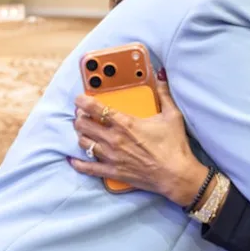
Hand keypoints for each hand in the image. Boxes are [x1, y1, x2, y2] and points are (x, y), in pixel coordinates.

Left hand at [70, 77, 207, 205]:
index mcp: (125, 123)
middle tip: (82, 114)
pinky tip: (73, 159)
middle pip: (84, 125)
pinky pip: (88, 168)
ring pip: (83, 143)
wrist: (176, 175)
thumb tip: (161, 75)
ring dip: (80, 135)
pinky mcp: (113, 172)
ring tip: (82, 131)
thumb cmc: (175, 146)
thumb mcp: (172, 115)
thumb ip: (164, 93)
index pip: (95, 108)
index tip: (79, 98)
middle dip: (80, 118)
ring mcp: (111, 156)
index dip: (83, 101)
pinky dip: (78, 163)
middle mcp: (114, 139)